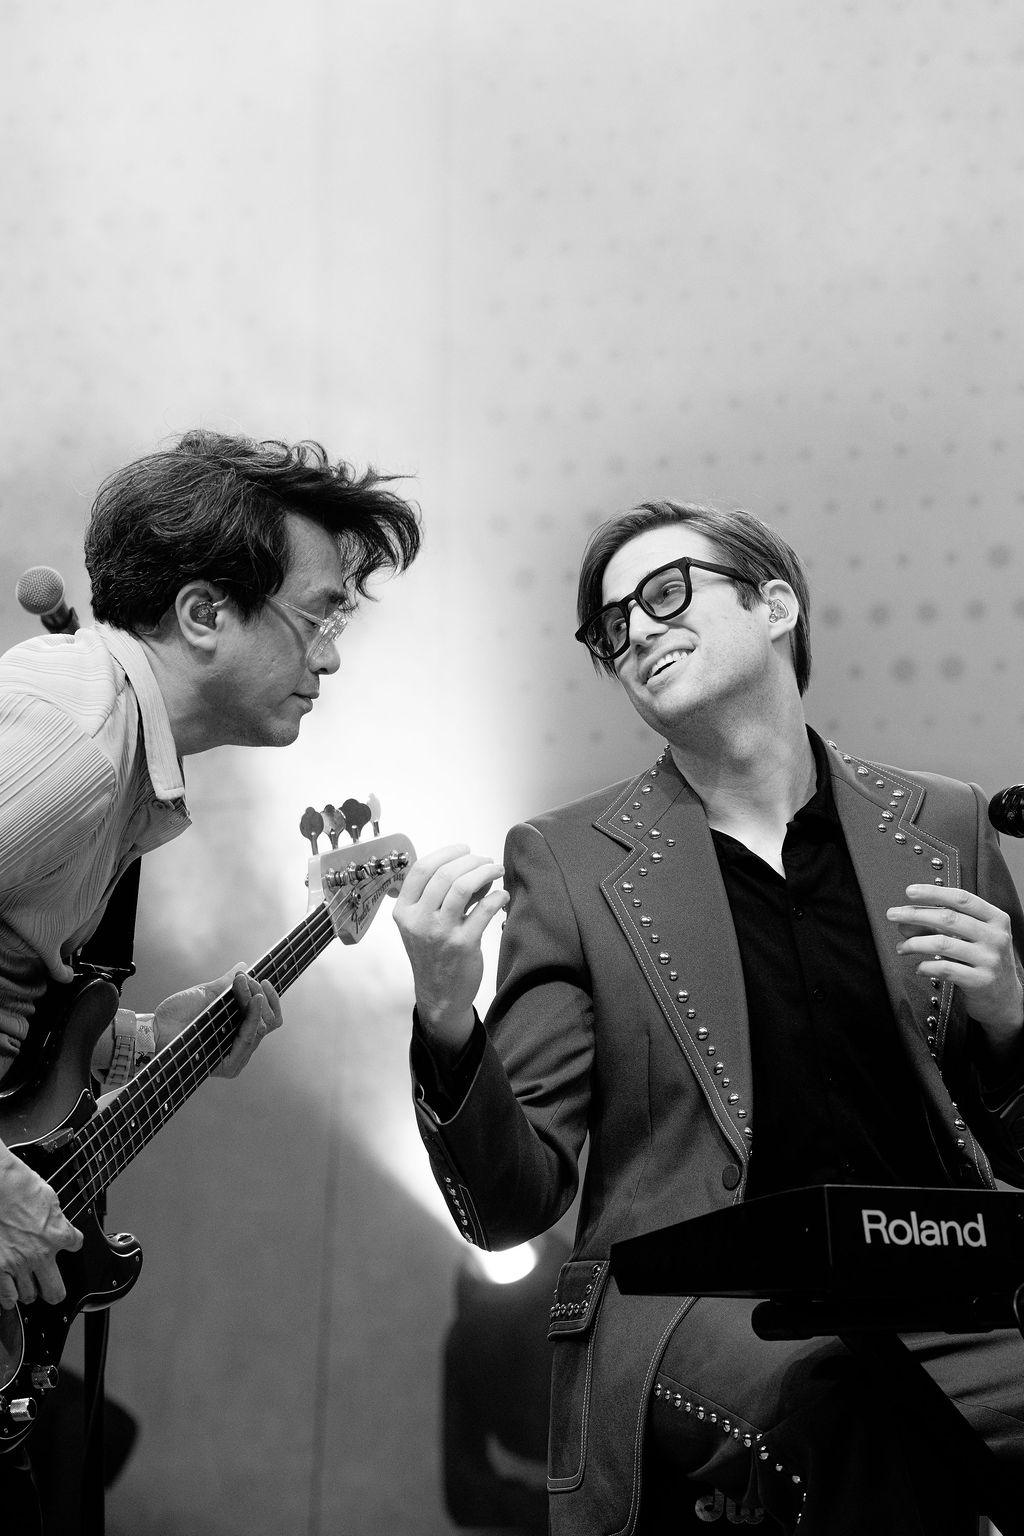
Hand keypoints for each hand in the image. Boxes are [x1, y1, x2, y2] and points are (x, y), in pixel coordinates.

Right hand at [0, 1145, 82, 1308]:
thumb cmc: (19, 1185)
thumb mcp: (49, 1198)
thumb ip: (55, 1218)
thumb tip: (56, 1222)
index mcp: (57, 1234)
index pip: (76, 1245)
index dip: (71, 1242)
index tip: (66, 1242)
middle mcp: (39, 1254)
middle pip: (55, 1291)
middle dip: (53, 1290)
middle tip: (49, 1286)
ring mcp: (17, 1264)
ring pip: (28, 1296)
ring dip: (28, 1290)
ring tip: (26, 1284)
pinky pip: (6, 1296)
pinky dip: (9, 1296)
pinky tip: (10, 1291)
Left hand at [154, 966, 282, 1078]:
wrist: (155, 1030)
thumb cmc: (176, 1014)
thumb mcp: (205, 993)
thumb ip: (226, 984)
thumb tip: (244, 966)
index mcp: (238, 1029)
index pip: (269, 1017)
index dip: (271, 998)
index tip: (264, 978)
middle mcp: (241, 1043)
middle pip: (270, 1021)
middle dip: (262, 994)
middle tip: (249, 980)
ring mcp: (237, 1055)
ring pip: (262, 1027)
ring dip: (255, 1000)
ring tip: (245, 984)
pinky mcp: (229, 1065)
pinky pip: (249, 1039)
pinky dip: (254, 1017)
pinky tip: (253, 1001)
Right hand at [392, 844, 508, 1052]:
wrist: (439, 995)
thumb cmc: (433, 953)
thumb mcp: (421, 923)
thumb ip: (437, 895)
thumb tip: (470, 868)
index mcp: (404, 911)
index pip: (421, 869)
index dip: (446, 853)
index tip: (465, 850)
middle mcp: (418, 920)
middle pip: (445, 874)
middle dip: (472, 861)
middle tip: (487, 861)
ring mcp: (440, 933)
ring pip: (463, 887)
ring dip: (485, 872)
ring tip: (497, 870)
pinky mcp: (463, 944)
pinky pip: (485, 910)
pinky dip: (498, 897)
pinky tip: (503, 896)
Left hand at [886, 885, 1023, 1044]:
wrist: (1005, 998)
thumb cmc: (983, 961)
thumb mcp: (968, 938)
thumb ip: (938, 926)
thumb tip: (904, 921)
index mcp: (996, 919)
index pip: (962, 898)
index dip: (934, 893)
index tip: (910, 891)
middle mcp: (996, 937)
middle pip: (948, 918)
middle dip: (915, 914)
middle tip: (893, 914)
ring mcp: (990, 959)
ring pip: (942, 943)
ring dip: (915, 943)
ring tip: (902, 947)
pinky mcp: (981, 981)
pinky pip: (944, 968)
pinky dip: (925, 966)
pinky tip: (918, 967)